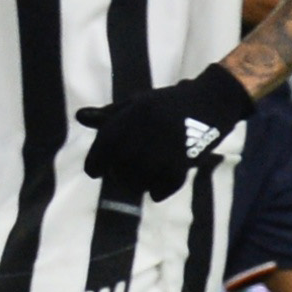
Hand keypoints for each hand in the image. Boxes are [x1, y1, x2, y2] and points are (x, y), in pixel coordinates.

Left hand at [76, 62, 253, 200]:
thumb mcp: (137, 103)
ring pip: (142, 177)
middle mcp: (150, 129)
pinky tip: (155, 190)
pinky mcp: (187, 158)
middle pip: (122, 164)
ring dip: (136, 184)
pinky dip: (159, 191)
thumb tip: (80, 117)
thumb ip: (109, 114)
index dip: (95, 162)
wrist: (212, 100)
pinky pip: (166, 184)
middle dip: (117, 175)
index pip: (106, 144)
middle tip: (118, 177)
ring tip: (137, 182)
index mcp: (135, 113)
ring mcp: (169, 145)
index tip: (94, 172)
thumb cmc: (169, 103)